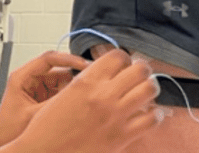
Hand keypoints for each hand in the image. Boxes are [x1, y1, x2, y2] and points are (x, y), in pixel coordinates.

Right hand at [0, 50, 162, 152]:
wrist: (44, 152)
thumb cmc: (47, 127)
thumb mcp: (63, 95)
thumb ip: (86, 82)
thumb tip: (105, 74)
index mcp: (86, 82)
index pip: (117, 56)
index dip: (123, 58)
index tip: (122, 64)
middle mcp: (103, 95)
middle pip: (140, 69)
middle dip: (141, 70)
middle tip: (138, 75)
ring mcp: (115, 116)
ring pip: (149, 89)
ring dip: (149, 88)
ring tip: (144, 92)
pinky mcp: (123, 136)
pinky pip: (152, 119)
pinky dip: (154, 114)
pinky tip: (148, 114)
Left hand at [0, 51, 90, 152]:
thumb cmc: (6, 129)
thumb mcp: (33, 114)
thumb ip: (54, 102)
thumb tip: (76, 93)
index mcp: (21, 77)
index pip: (48, 59)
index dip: (68, 59)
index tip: (84, 64)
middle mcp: (29, 79)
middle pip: (58, 69)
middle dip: (74, 75)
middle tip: (90, 82)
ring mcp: (37, 87)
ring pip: (61, 80)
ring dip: (72, 87)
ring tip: (84, 95)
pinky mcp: (42, 97)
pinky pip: (60, 91)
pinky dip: (69, 96)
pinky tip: (76, 103)